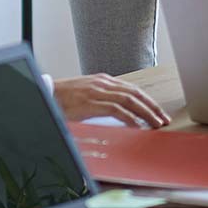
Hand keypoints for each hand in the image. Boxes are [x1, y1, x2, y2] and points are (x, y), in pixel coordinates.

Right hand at [52, 74, 170, 127]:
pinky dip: (129, 118)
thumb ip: (102, 101)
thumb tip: (118, 114)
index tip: (157, 112)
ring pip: (130, 100)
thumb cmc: (63, 98)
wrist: (45, 94)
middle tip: (163, 119)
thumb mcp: (86, 96)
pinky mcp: (91, 102)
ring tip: (155, 124)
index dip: (147, 101)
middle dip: (152, 107)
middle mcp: (103, 83)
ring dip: (146, 113)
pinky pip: (116, 109)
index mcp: (103, 81)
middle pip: (135, 93)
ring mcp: (98, 91)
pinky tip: (137, 126)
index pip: (132, 89)